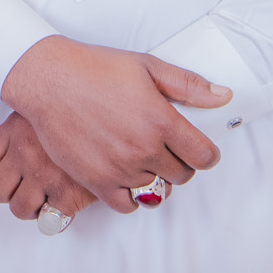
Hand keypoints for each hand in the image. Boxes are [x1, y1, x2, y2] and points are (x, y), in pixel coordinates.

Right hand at [0, 36, 228, 213]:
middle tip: (163, 146)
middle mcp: (143, 148)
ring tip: (142, 158)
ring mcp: (120, 168)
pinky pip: (128, 205)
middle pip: (182, 175)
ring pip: (157, 191)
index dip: (205, 152)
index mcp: (161, 120)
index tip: (196, 147)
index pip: (204, 156)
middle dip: (178, 161)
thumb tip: (223, 96)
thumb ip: (188, 85)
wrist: (48, 79)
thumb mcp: (146, 66)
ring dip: (155, 177)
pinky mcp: (96, 181)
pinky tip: (126, 176)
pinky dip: (132, 196)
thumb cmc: (94, 68)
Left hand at [0, 111, 98, 223]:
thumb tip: (34, 122)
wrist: (118, 117)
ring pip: (19, 208)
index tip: (8, 172)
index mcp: (16, 128)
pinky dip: (55, 217)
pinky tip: (65, 206)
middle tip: (27, 190)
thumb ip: (37, 116)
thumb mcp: (53, 100)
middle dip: (11, 193)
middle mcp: (24, 153)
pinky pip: (48, 219)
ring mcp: (42, 175)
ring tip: (45, 201)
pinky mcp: (66, 195)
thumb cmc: (87, 103)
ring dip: (30, 208)